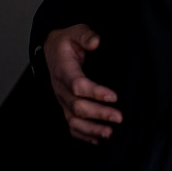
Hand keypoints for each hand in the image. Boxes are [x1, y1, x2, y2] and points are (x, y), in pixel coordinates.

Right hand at [43, 24, 122, 143]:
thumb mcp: (76, 30)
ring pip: (73, 120)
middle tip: (119, 117)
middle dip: (98, 114)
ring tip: (110, 133)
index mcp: (63, 70)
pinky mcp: (65, 106)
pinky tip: (98, 140)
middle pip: (77, 106)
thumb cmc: (68, 41)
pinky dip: (83, 135)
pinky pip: (71, 125)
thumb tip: (96, 42)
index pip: (78, 85)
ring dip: (91, 129)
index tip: (114, 97)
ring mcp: (62, 100)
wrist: (52, 50)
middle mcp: (60, 88)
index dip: (96, 92)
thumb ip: (86, 35)